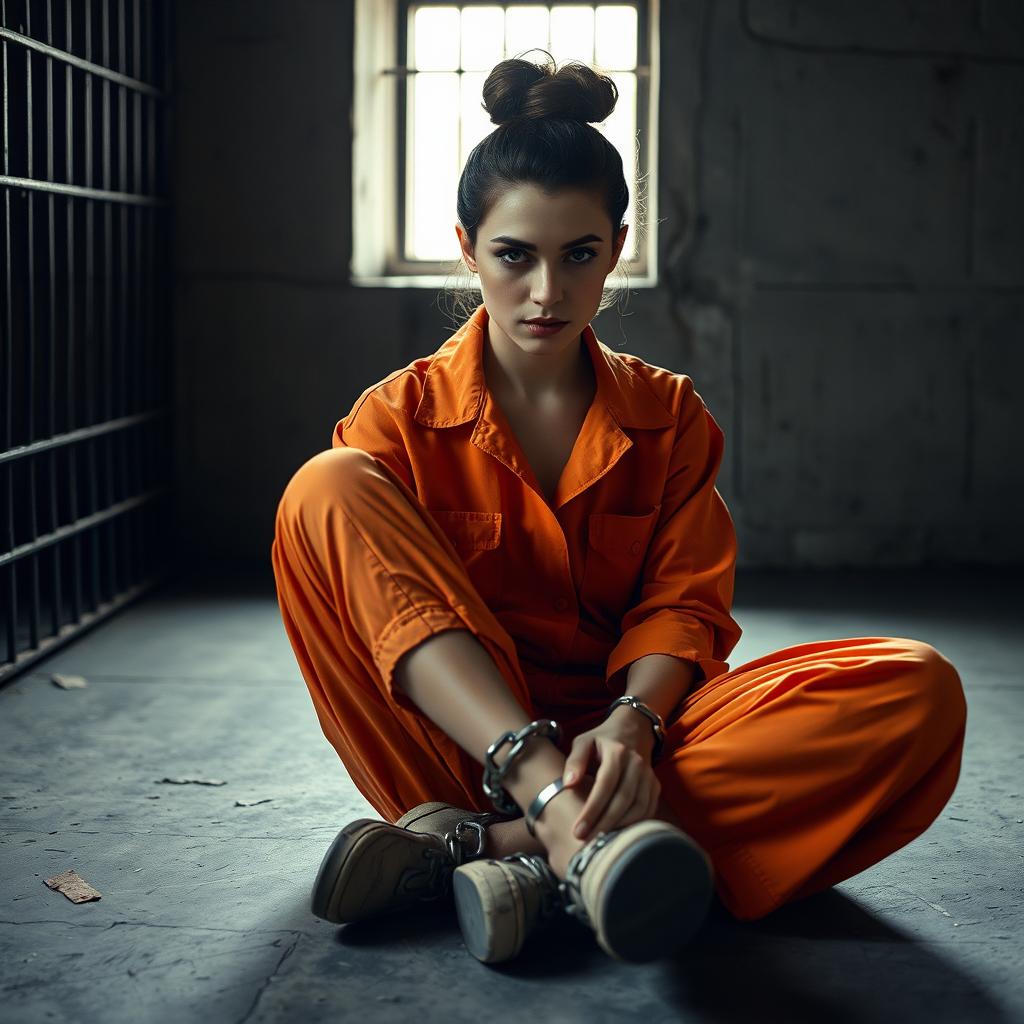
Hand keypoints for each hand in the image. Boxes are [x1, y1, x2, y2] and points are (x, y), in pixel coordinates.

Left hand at [560, 708, 659, 842]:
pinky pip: (648, 809)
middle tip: (586, 842)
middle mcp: (637, 764)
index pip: (605, 784)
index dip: (592, 809)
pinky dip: (635, 824)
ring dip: (620, 827)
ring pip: (639, 807)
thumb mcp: (583, 742)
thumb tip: (567, 785)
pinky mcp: (655, 785)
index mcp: (617, 752)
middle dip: (605, 824)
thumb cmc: (601, 740)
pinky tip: (619, 834)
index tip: (578, 829)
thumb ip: (574, 761)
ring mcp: (649, 775)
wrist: (632, 729)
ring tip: (601, 842)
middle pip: (623, 799)